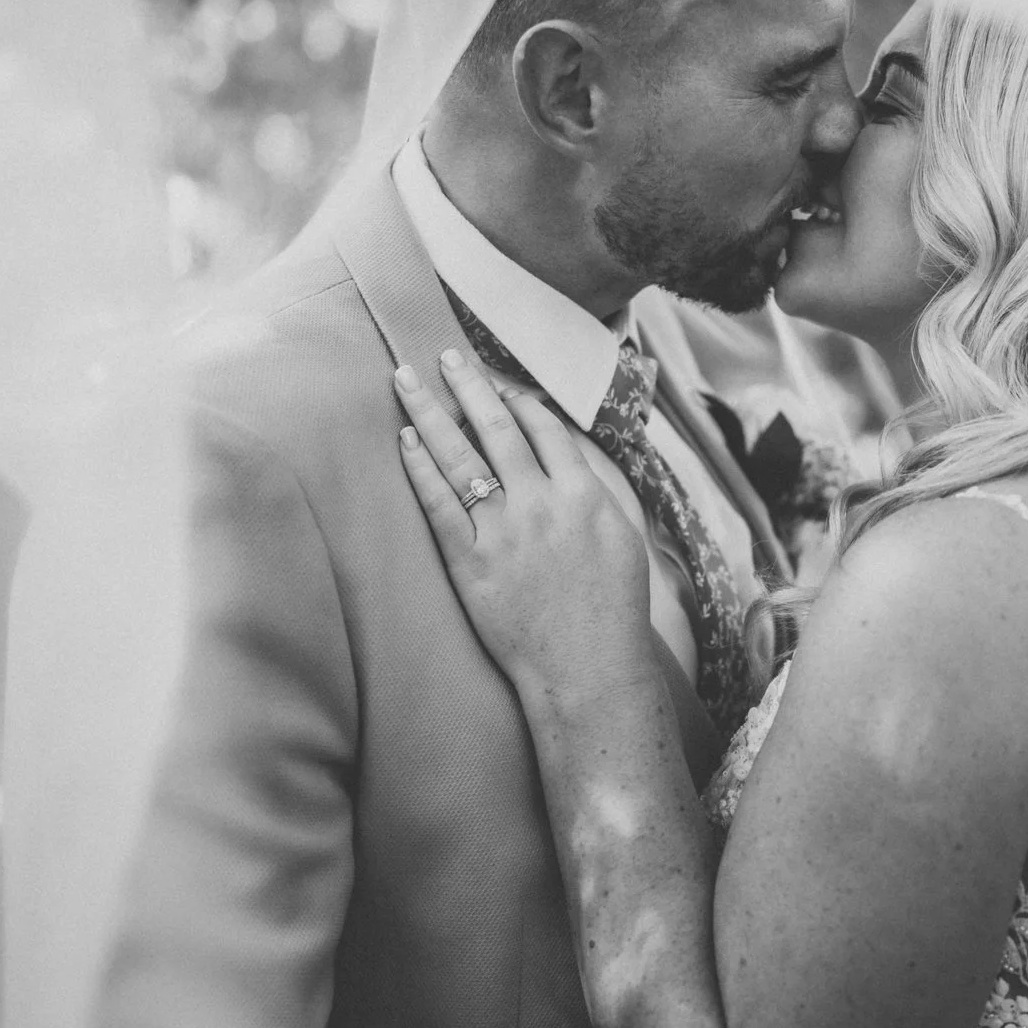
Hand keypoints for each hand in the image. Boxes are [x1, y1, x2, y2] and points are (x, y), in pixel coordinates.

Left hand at [394, 348, 651, 697]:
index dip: (519, 401)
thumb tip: (569, 462)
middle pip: (496, 427)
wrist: (588, 671)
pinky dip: (419, 467)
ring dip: (430, 411)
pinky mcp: (470, 562)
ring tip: (406, 379)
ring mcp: (502, 532)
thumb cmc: (611, 613)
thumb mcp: (623, 541)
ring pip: (459, 455)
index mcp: (584, 495)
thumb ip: (594, 495)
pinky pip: (438, 503)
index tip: (501, 384)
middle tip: (445, 356)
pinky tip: (404, 439)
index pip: (545, 429)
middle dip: (468, 385)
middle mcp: (541, 504)